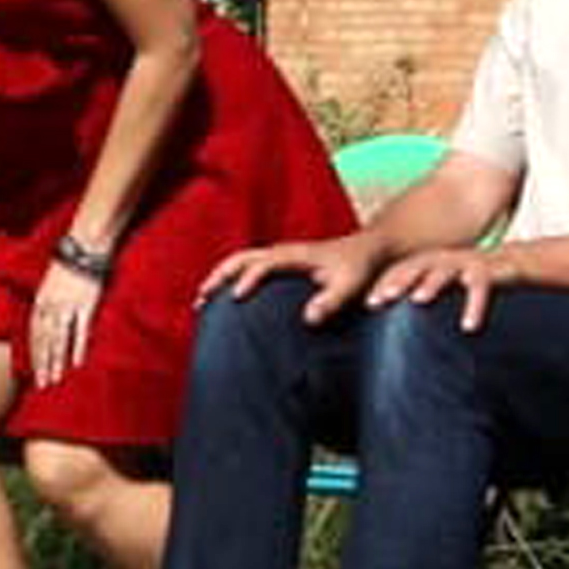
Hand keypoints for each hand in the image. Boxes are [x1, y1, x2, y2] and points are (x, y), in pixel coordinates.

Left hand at [26, 254, 99, 388]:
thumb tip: (44, 323)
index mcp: (41, 300)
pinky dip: (78, 347)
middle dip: (42, 364)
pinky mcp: (86, 305)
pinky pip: (80, 330)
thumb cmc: (69, 263)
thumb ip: (47, 304)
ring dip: (56, 361)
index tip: (34, 371)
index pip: (34, 333)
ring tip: (56, 379)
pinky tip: (77, 362)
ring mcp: (68, 306)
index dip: (34, 353)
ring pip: (58, 339)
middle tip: (43, 384)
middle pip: (44, 340)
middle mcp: (51, 306)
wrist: (84, 245)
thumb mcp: (50, 284)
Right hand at [202, 230, 371, 314]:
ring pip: (240, 261)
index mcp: (295, 255)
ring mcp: (279, 256)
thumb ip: (331, 301)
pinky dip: (230, 279)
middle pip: (241, 258)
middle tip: (202, 298)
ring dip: (219, 277)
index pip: (264, 263)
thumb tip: (308, 319)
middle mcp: (282, 252)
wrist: (366, 249)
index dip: (250, 279)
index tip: (237, 299)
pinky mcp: (280, 264)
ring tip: (202, 300)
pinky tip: (223, 300)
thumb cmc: (358, 268)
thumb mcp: (350, 285)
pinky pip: (247, 268)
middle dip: (220, 276)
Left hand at [374, 244, 514, 330]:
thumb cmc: (469, 282)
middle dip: (399, 280)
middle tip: (383, 297)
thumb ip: (423, 298)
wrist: (511, 265)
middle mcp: (445, 259)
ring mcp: (467, 262)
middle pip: (417, 266)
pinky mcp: (490, 271)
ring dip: (431, 283)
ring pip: (445, 270)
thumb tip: (394, 329)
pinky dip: (474, 306)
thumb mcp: (444, 288)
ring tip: (418, 299)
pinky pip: (481, 288)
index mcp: (430, 263)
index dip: (384, 285)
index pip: (401, 271)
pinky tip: (468, 326)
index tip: (369, 303)